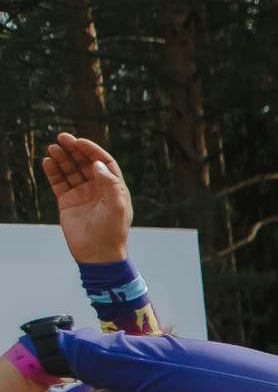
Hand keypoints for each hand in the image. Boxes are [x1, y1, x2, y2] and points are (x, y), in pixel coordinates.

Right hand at [40, 134, 132, 264]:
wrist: (97, 253)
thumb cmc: (112, 231)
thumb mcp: (116, 207)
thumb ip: (110, 184)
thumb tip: (97, 164)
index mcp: (114, 188)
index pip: (103, 162)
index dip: (92, 150)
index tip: (79, 141)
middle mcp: (98, 188)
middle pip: (85, 163)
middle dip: (74, 150)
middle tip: (62, 138)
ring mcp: (82, 194)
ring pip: (71, 170)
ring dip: (62, 158)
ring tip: (52, 148)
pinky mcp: (68, 202)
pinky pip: (59, 182)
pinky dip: (53, 172)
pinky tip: (48, 162)